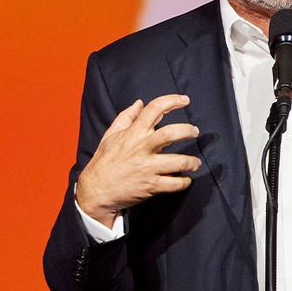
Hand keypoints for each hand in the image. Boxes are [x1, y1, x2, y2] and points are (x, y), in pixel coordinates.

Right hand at [76, 94, 201, 227]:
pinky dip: (184, 182)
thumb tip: (139, 103)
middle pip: (170, 134)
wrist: (96, 190)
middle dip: (187, 131)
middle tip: (194, 131)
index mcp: (133, 134)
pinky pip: (174, 184)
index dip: (172, 101)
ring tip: (195, 163)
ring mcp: (147, 168)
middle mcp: (142, 148)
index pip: (154, 109)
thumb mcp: (111, 135)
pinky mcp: (151, 186)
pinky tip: (185, 179)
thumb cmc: (104, 161)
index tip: (184, 100)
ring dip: (191, 162)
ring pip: (178, 162)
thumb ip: (126, 117)